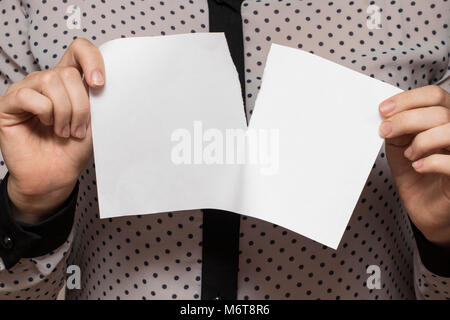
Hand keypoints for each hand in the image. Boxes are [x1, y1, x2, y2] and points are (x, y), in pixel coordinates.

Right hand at [0, 38, 104, 223]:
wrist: (56, 174)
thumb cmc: (75, 148)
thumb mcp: (95, 120)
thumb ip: (98, 98)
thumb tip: (110, 81)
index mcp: (70, 81)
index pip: (79, 49)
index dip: (91, 60)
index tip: (99, 85)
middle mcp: (47, 81)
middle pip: (67, 72)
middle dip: (80, 106)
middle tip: (79, 129)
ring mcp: (27, 90)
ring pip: (50, 82)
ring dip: (64, 112)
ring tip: (64, 132)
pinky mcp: (9, 103)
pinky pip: (30, 96)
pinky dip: (45, 113)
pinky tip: (46, 125)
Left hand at [379, 85, 449, 246]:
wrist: (425, 207)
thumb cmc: (416, 173)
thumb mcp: (401, 144)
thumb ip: (398, 126)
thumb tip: (387, 113)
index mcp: (445, 118)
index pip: (435, 95)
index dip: (408, 99)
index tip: (384, 110)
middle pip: (440, 111)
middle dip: (406, 120)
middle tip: (385, 131)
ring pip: (449, 130)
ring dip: (422, 140)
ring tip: (409, 154)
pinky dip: (431, 162)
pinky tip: (418, 167)